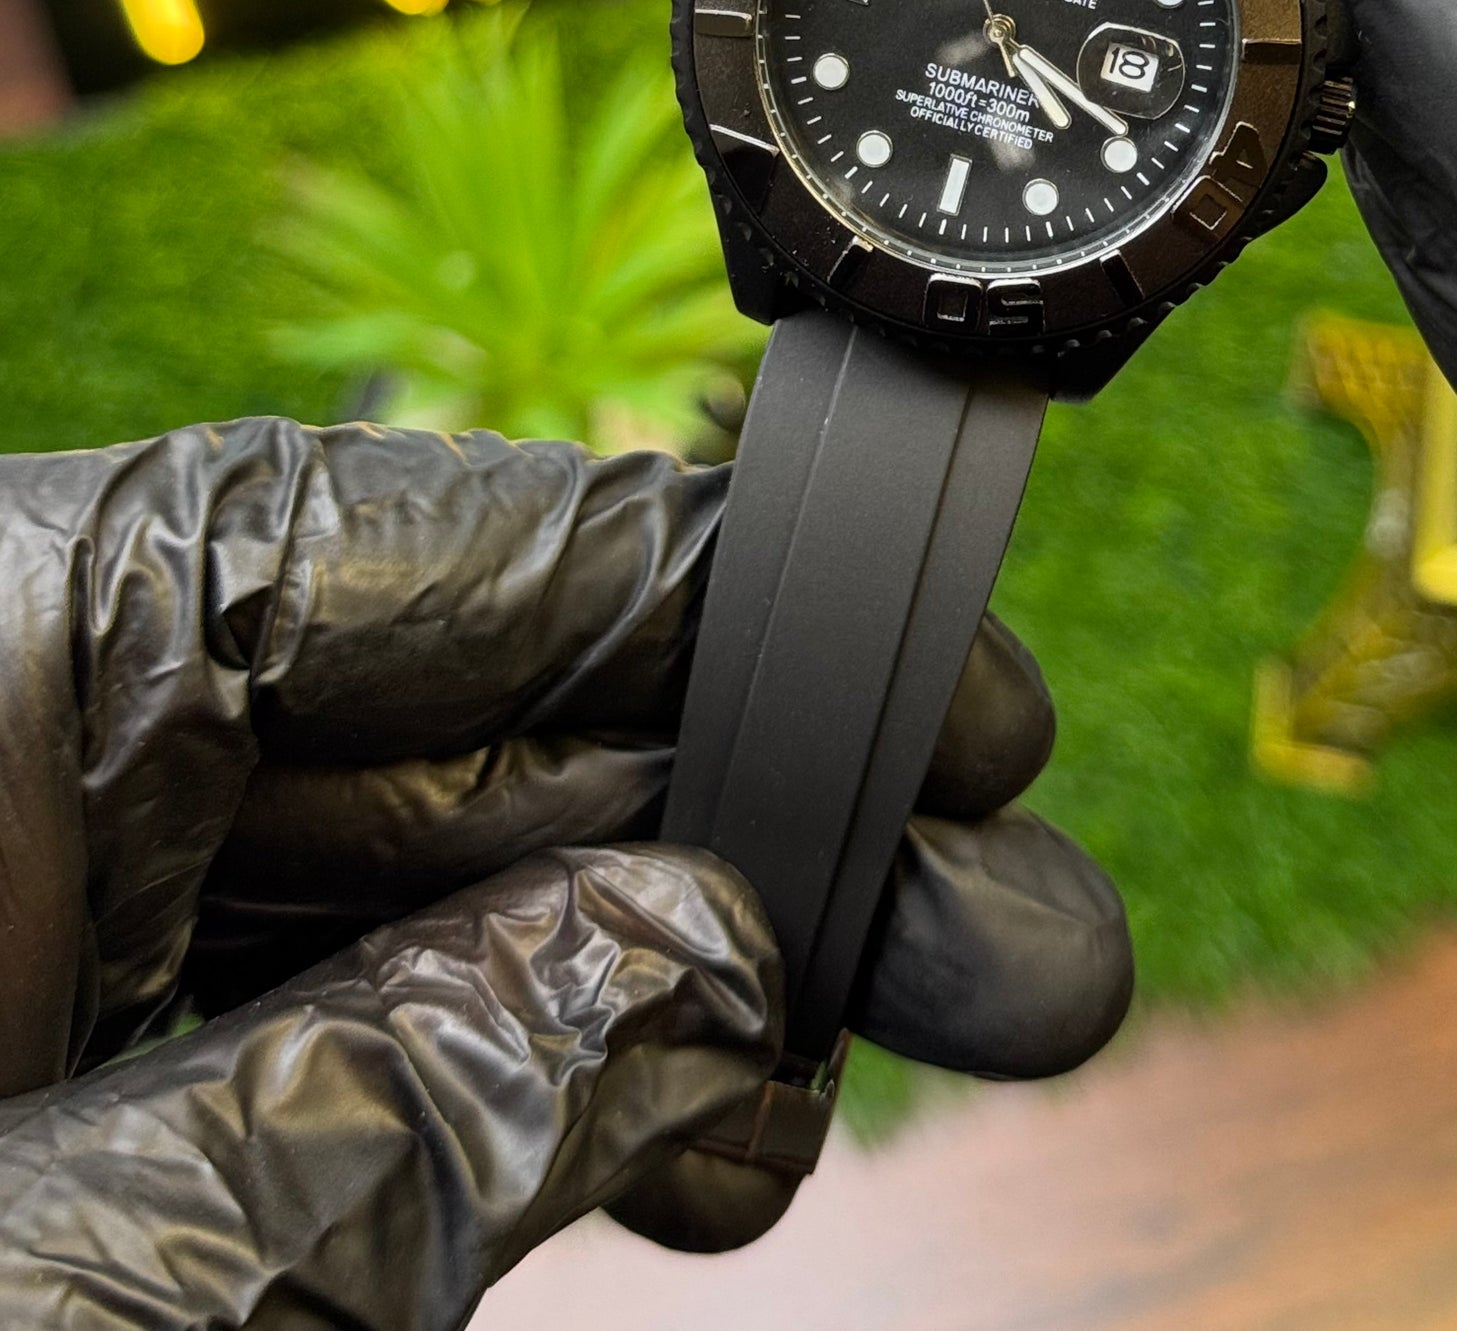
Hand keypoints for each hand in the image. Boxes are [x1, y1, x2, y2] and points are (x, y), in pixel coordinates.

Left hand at [0, 420, 1130, 1323]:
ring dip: (660, 983)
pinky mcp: (71, 1052)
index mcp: (0, 651)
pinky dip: (518, 1078)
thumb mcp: (74, 1285)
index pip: (433, 547)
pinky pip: (344, 1014)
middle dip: (746, 842)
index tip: (953, 693)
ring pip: (428, 894)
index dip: (727, 606)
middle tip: (1008, 939)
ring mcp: (47, 897)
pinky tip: (686, 1132)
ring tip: (852, 1072)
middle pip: (472, 729)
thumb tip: (732, 963)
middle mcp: (31, 735)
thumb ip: (412, 1106)